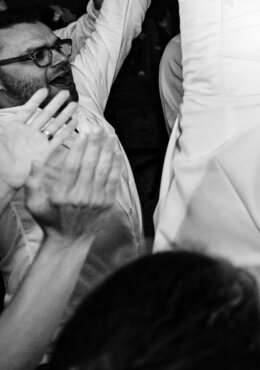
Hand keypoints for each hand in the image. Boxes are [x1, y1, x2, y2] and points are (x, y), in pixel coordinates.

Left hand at [0, 89, 80, 195]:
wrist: (4, 177)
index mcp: (15, 128)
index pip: (27, 110)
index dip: (35, 100)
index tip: (45, 90)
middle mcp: (29, 133)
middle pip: (45, 114)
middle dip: (56, 103)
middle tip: (66, 93)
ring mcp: (38, 142)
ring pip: (54, 124)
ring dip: (64, 114)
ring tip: (75, 105)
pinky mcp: (45, 151)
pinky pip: (58, 139)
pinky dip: (67, 130)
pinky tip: (75, 122)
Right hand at [25, 127, 119, 241]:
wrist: (70, 240)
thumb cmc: (50, 220)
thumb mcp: (34, 204)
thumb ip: (33, 183)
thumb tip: (36, 162)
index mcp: (62, 195)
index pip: (72, 166)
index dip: (79, 148)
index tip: (83, 134)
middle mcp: (80, 197)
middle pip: (90, 164)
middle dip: (95, 144)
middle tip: (98, 129)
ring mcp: (96, 200)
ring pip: (104, 170)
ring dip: (108, 150)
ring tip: (110, 136)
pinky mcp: (108, 203)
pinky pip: (114, 180)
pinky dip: (116, 165)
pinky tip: (117, 153)